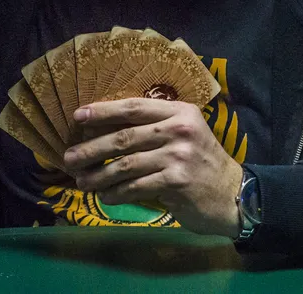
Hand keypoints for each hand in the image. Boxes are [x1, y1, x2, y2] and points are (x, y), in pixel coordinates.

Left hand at [63, 98, 243, 237]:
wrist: (233, 194)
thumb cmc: (200, 162)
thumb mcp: (183, 134)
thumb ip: (153, 127)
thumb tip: (103, 130)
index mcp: (179, 111)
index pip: (133, 107)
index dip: (103, 111)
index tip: (78, 117)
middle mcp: (179, 129)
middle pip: (124, 137)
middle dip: (91, 148)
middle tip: (69, 158)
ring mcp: (179, 155)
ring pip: (126, 164)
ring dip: (99, 175)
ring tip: (81, 181)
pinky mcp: (177, 181)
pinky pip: (136, 187)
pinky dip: (116, 193)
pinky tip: (105, 196)